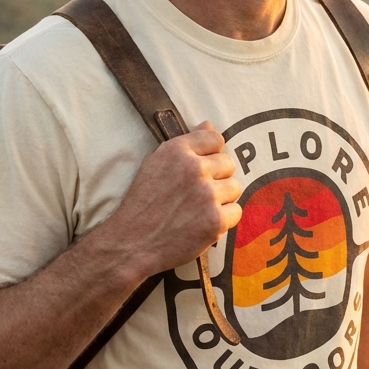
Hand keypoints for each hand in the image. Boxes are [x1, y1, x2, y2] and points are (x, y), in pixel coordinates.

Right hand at [104, 120, 241, 280]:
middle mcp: (193, 169)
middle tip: (198, 194)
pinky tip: (203, 223)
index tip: (203, 167)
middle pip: (229, 163)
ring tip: (200, 209)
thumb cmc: (143, 204)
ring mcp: (206, 195)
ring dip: (222, 198)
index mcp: (176, 151)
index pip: (214, 138)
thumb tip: (210, 124)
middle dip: (218, 178)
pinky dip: (224, 219)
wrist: (132, 243)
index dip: (212, 154)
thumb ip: (186, 144)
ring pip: (235, 188)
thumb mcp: (156, 163)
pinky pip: (236, 212)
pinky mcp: (215, 221)